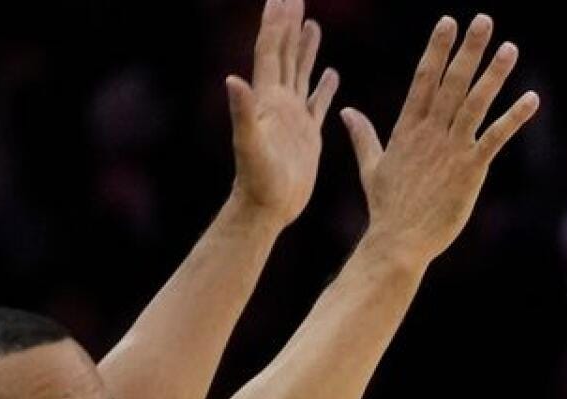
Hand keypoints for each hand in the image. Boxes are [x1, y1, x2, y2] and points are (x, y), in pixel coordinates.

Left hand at [225, 0, 339, 226]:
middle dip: (288, 23)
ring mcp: (293, 116)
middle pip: (284, 53)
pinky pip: (318, 102)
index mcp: (268, 98)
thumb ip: (242, 112)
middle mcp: (278, 101)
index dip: (276, 22)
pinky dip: (325, 86)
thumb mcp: (249, 145)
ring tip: (311, 23)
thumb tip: (233, 79)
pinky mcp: (307, 133)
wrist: (267, 207)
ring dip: (305, 47)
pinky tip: (333, 73)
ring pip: (301, 72)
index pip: (271, 50)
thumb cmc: (257, 180)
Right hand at [341, 16, 540, 271]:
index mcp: (407, 127)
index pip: (424, 77)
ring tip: (510, 48)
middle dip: (468, 49)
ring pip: (475, 102)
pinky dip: (514, 117)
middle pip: (452, 81)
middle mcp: (430, 131)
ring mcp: (451, 149)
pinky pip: (495, 137)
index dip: (438, 49)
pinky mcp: (471, 169)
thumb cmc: (386, 207)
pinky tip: (531, 99)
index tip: (448, 23)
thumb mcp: (371, 165)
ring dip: (494, 74)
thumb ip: (362, 135)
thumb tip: (345, 110)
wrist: (399, 239)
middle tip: (483, 20)